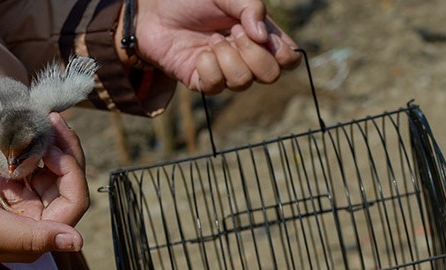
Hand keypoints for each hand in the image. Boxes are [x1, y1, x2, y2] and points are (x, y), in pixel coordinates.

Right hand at [0, 113, 88, 262]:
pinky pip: (28, 164)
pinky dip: (29, 145)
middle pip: (65, 183)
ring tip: (40, 118)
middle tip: (51, 119)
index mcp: (34, 239)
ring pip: (50, 171)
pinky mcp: (4, 187)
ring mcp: (18, 204)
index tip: (50, 146)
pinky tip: (24, 127)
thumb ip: (33, 236)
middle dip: (63, 151)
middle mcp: (32, 223)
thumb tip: (77, 243)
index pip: (73, 202)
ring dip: (48, 145)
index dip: (71, 172)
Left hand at [130, 0, 301, 93]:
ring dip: (227, 56)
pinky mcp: (202, 82)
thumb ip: (251, 7)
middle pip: (270, 75)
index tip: (262, 34)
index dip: (283, 53)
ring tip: (212, 39)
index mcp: (260, 37)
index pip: (288, 59)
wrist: (157, 11)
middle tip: (233, 32)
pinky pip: (216, 86)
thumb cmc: (194, 0)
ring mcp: (225, 72)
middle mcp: (246, 58)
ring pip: (243, 81)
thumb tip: (263, 37)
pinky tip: (200, 53)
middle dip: (253, 52)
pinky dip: (208, 66)